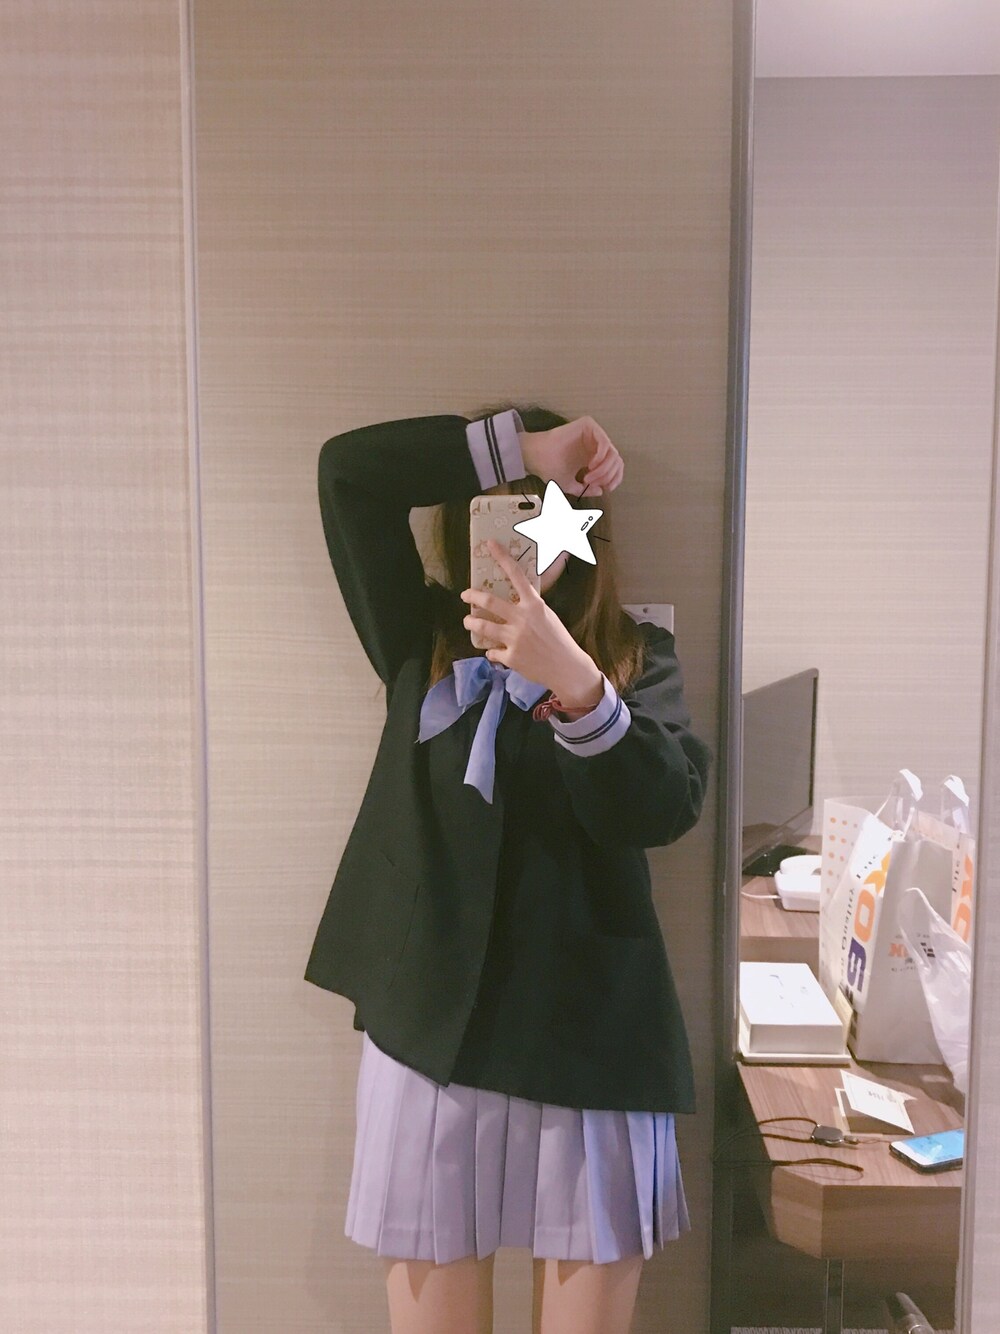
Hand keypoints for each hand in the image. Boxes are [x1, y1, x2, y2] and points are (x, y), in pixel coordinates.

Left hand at [460, 539, 602, 702]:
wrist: (566, 667)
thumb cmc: (558, 640)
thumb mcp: (547, 616)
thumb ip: (529, 608)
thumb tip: (514, 602)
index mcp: (534, 605)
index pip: (516, 575)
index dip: (502, 557)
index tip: (490, 544)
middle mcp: (522, 619)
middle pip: (489, 602)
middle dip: (472, 596)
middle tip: (465, 595)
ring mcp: (515, 638)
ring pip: (483, 626)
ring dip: (471, 623)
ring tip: (468, 621)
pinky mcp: (511, 657)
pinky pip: (492, 652)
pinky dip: (492, 652)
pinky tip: (493, 652)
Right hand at [521, 416, 624, 498]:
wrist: (536, 457)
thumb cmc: (550, 468)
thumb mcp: (570, 484)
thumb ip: (586, 490)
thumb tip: (601, 491)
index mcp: (592, 456)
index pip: (614, 467)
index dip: (614, 479)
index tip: (606, 489)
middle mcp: (594, 445)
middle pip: (616, 461)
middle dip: (607, 476)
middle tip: (593, 484)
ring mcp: (593, 434)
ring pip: (613, 453)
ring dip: (603, 469)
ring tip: (588, 477)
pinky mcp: (588, 426)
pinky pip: (604, 442)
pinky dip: (601, 457)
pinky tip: (590, 466)